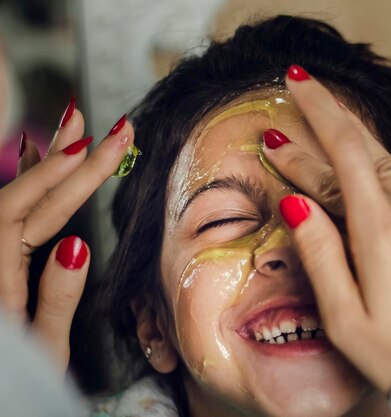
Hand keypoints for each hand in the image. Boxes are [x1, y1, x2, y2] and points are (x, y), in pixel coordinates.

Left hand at [0, 100, 133, 369]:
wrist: (3, 398)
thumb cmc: (17, 383)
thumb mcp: (46, 351)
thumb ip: (57, 298)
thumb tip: (77, 245)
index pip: (27, 213)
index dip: (60, 176)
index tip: (93, 146)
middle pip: (22, 197)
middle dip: (65, 158)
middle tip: (95, 120)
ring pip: (17, 200)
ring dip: (48, 164)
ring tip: (73, 128)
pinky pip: (11, 214)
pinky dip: (31, 186)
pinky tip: (40, 163)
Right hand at [264, 66, 390, 393]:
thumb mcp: (344, 317)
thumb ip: (320, 255)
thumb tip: (296, 204)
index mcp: (378, 233)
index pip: (336, 165)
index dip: (302, 141)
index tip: (274, 131)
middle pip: (361, 158)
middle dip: (325, 124)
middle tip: (298, 99)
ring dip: (363, 139)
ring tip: (338, 112)